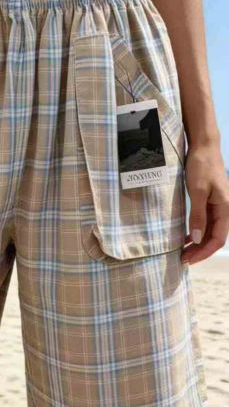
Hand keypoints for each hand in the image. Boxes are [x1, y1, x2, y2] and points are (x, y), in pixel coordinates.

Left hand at [182, 142, 228, 264]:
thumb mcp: (197, 191)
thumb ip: (198, 215)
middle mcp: (225, 209)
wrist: (203, 146)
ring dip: (198, 243)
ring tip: (183, 252)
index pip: (218, 239)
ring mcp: (218, 206)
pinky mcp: (210, 201)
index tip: (189, 260)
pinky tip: (186, 238)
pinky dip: (197, 232)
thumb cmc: (201, 166)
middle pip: (214, 237)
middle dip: (200, 251)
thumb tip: (198, 239)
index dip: (204, 252)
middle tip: (182, 260)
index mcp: (226, 208)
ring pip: (210, 231)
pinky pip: (206, 222)